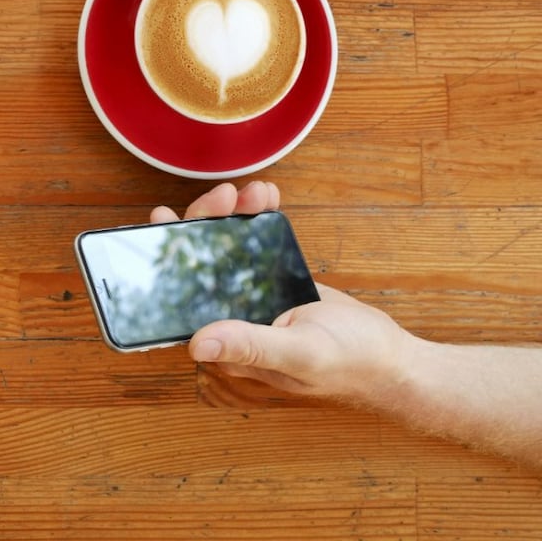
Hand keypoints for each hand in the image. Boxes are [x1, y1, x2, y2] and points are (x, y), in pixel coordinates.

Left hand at [151, 181, 416, 401]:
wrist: (393, 358)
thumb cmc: (348, 365)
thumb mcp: (300, 355)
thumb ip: (251, 345)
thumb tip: (196, 344)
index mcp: (226, 342)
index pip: (181, 297)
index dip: (168, 259)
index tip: (164, 221)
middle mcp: (231, 317)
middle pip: (201, 262)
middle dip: (206, 223)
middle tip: (225, 196)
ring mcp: (254, 295)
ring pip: (228, 247)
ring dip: (233, 215)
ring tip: (253, 192)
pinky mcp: (276, 279)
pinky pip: (258, 244)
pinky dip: (259, 218)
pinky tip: (266, 197)